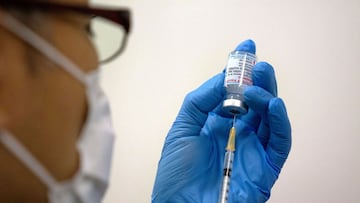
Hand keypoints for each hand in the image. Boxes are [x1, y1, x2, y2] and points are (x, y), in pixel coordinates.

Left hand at [152, 40, 290, 202]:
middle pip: (255, 100)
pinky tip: (274, 105)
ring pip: (270, 117)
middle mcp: (238, 132)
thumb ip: (200, 101)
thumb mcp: (181, 129)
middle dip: (257, 79)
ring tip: (257, 81)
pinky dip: (281, 122)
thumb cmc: (177, 175)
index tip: (245, 49)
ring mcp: (253, 148)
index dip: (240, 70)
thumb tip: (222, 78)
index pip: (234, 91)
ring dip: (267, 95)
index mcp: (218, 122)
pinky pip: (280, 141)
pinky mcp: (265, 167)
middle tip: (255, 63)